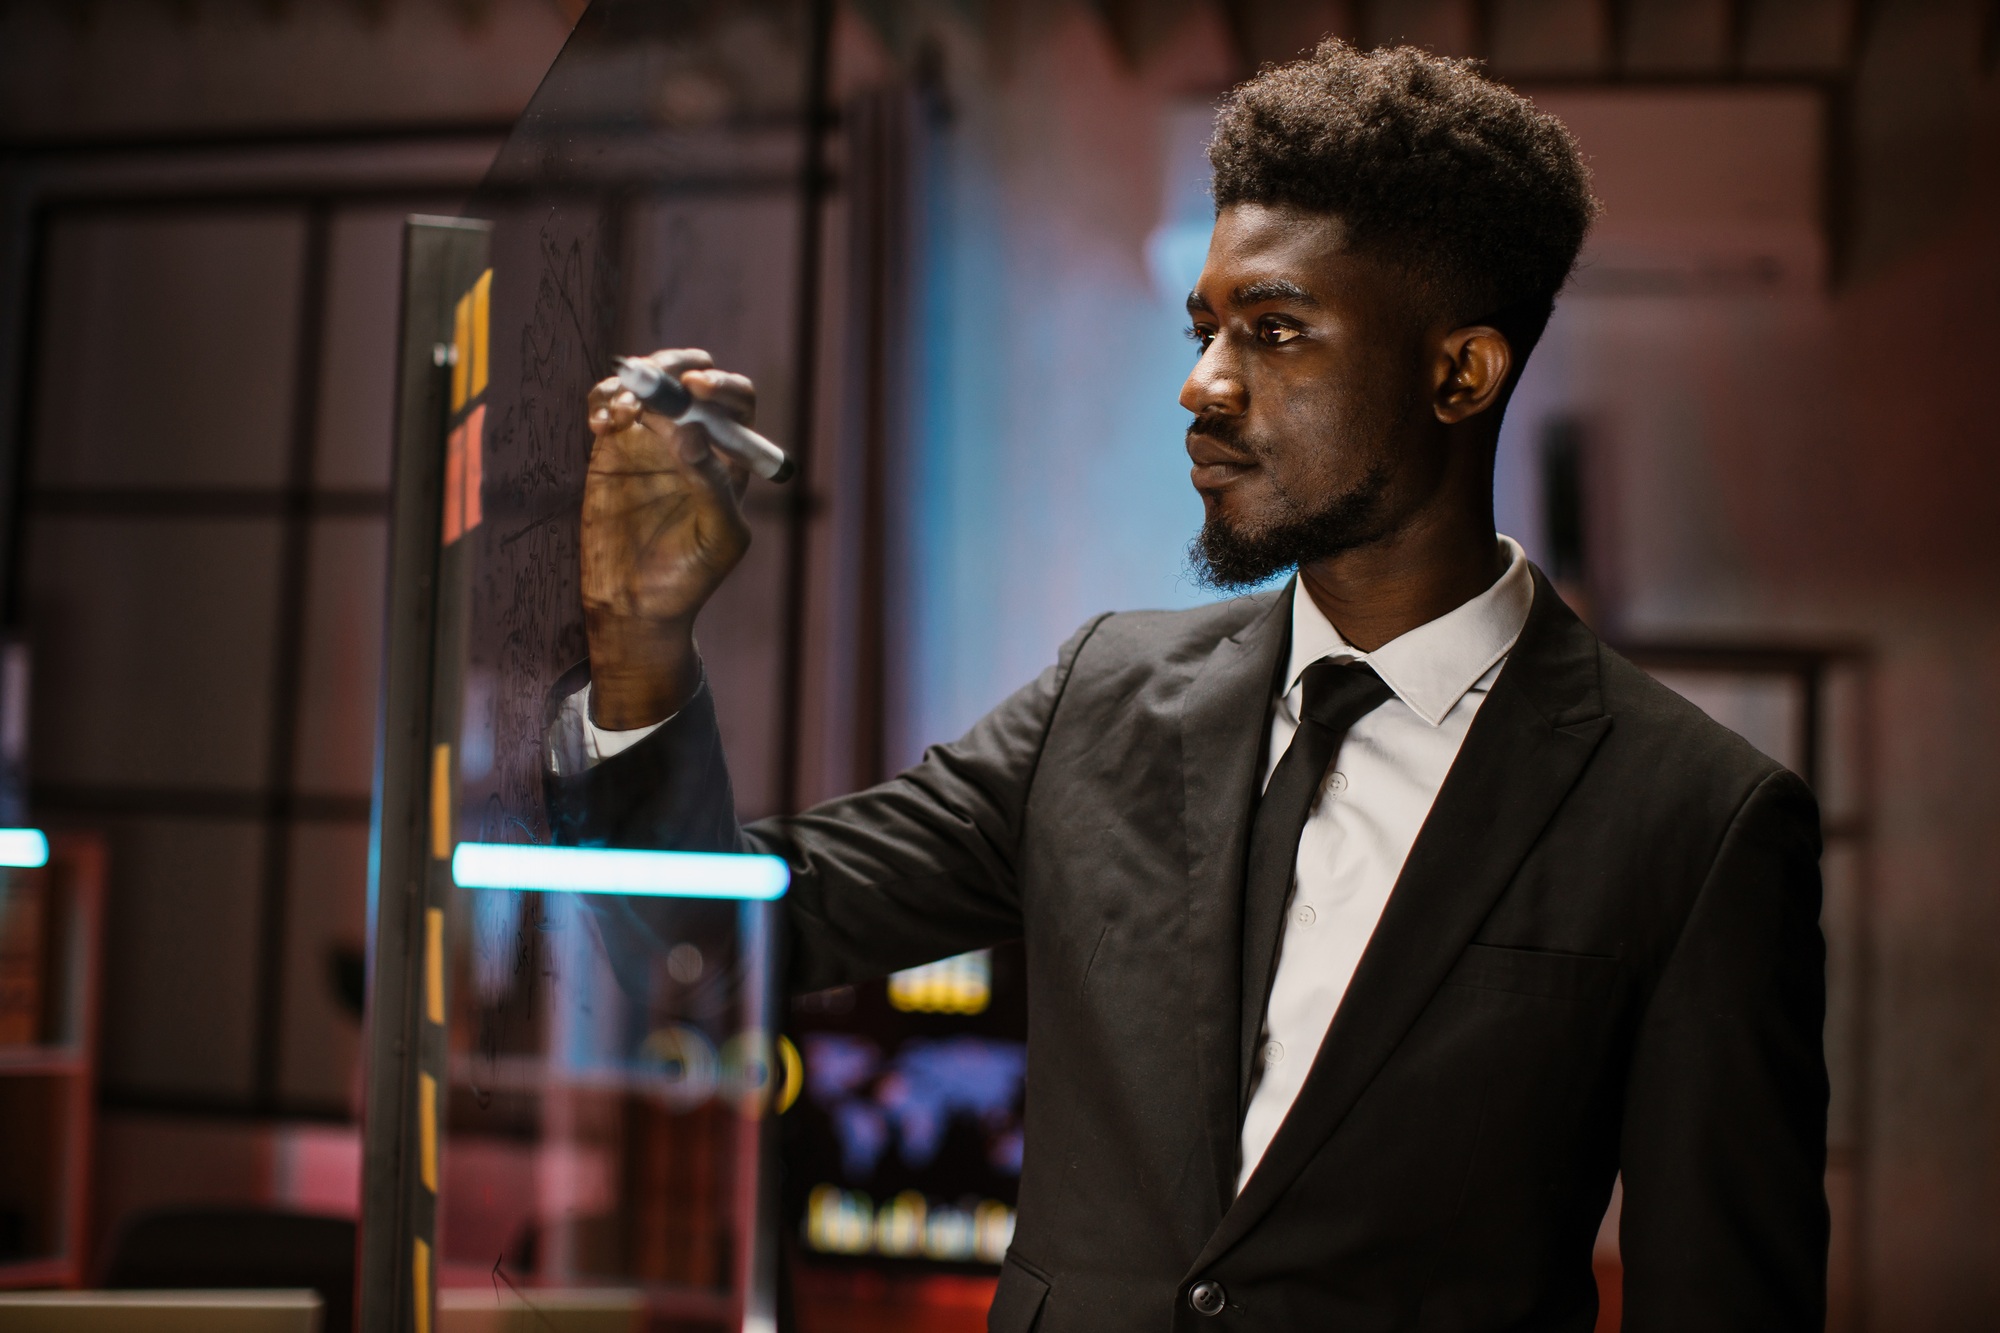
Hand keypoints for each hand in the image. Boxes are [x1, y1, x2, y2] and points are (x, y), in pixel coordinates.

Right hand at [579, 348, 755, 728]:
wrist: (635, 605)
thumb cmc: (690, 576)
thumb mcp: (718, 537)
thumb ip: (711, 484)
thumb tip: (691, 429)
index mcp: (730, 455)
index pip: (735, 400)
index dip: (721, 385)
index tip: (696, 389)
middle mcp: (694, 438)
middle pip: (690, 377)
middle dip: (672, 367)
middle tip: (650, 379)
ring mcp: (651, 439)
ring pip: (648, 383)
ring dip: (634, 382)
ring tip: (618, 414)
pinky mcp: (612, 448)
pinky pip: (609, 405)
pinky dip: (603, 400)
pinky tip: (601, 423)